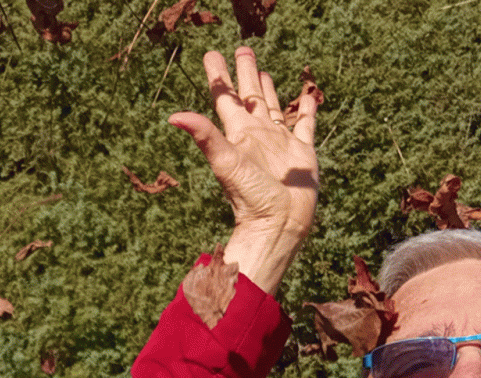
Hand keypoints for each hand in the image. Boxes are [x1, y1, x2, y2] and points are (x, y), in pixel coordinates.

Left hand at [169, 47, 318, 291]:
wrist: (278, 224)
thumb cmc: (251, 197)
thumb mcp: (226, 162)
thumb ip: (204, 136)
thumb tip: (173, 116)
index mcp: (239, 134)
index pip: (225, 98)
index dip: (219, 76)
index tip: (212, 55)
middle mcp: (258, 135)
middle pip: (250, 96)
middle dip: (245, 74)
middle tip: (242, 50)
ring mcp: (280, 143)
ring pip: (274, 108)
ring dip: (269, 90)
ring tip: (263, 71)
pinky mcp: (302, 153)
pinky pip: (305, 126)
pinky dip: (306, 111)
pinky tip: (307, 98)